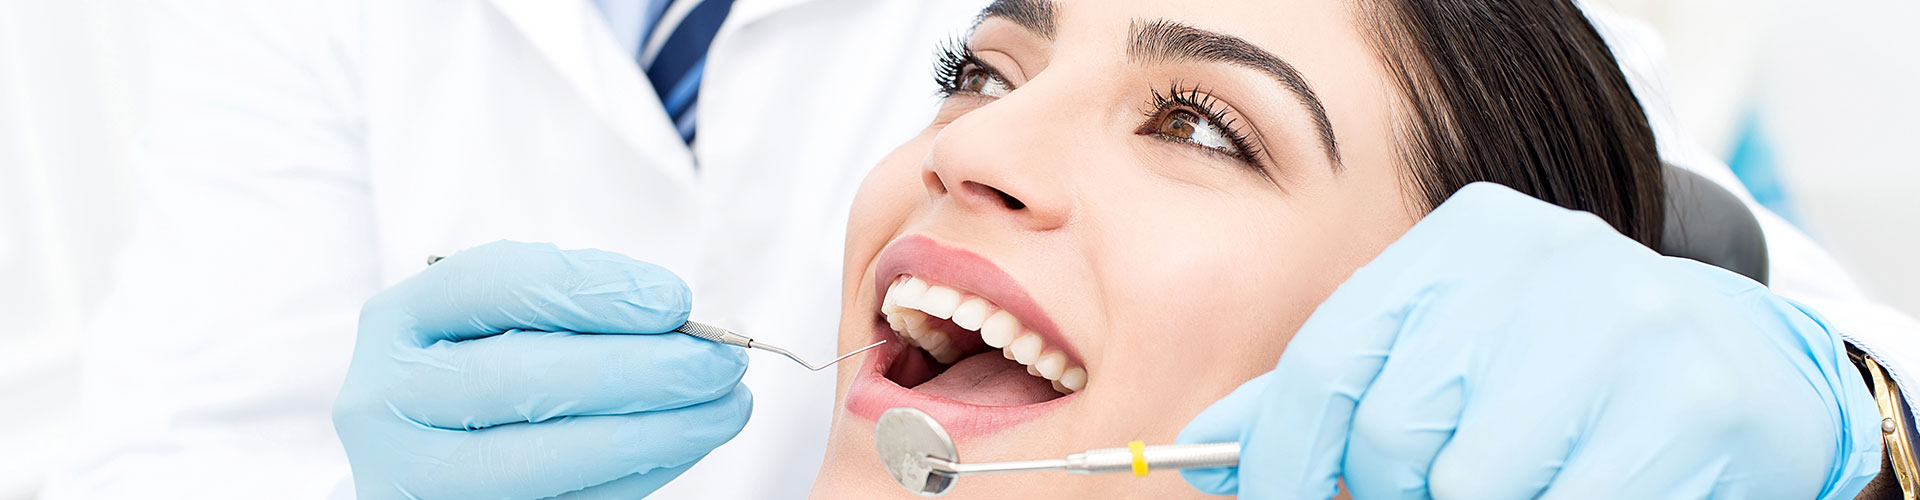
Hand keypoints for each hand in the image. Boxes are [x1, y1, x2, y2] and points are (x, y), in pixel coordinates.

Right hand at [333, 241, 750, 498]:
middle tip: (721, 360)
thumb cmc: (481, 367)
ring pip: (545, 457)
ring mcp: (415, 477)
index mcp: (398, 323)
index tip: (675, 299)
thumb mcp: (502, 318)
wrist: (428, 458)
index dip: (589, 289)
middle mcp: (387, 402)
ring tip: (727, 404)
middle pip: (522, 378)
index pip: (490, 284)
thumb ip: (573, 304)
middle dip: (641, 367)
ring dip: (657, 430)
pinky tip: (687, 442)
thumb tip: (674, 314)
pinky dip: (639, 473)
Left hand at [1178, 183, 1880, 498]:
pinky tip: (1580, 486)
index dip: (1288, 455)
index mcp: (1464, 238)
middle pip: (1396, 431)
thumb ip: (1336, 388)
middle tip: (1435, 487)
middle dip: (1397, 489)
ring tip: (1520, 478)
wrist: (1742, 367)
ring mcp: (1620, 325)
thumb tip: (1211, 446)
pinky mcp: (1686, 403)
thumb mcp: (1445, 346)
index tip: (1282, 499)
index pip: (1328, 358)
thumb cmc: (1561, 367)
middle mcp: (1538, 261)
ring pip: (1472, 483)